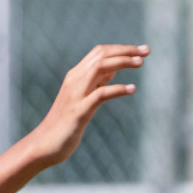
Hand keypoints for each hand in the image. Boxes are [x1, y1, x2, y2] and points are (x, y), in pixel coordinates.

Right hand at [27, 45, 148, 166]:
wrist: (45, 144)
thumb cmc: (67, 123)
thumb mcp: (84, 98)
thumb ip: (96, 83)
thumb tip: (114, 70)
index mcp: (76, 76)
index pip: (99, 52)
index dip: (121, 48)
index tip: (141, 50)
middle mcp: (75, 80)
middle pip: (101, 55)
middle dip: (126, 50)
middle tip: (147, 51)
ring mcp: (76, 94)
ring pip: (100, 68)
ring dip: (122, 62)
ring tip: (140, 63)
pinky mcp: (79, 111)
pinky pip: (100, 94)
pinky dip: (118, 89)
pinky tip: (132, 89)